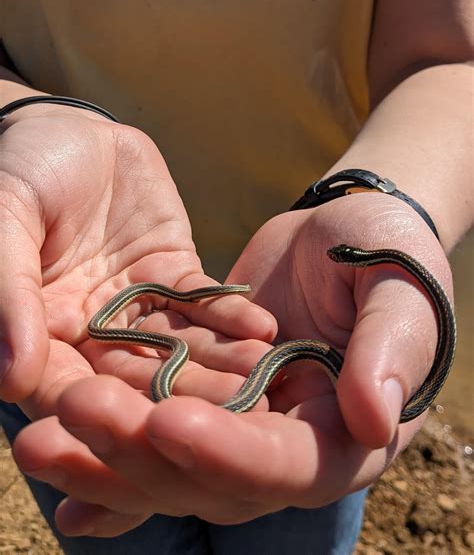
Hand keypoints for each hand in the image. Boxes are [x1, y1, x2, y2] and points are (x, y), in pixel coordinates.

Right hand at [0, 104, 275, 413]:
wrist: (68, 129)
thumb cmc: (20, 169)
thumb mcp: (6, 219)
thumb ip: (8, 294)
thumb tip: (10, 380)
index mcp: (37, 331)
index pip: (65, 387)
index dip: (102, 411)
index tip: (146, 431)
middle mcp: (87, 330)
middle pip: (132, 377)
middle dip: (180, 397)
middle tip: (228, 417)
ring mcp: (134, 302)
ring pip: (175, 345)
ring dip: (217, 362)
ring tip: (260, 375)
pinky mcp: (170, 271)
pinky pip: (200, 299)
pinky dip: (229, 314)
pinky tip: (263, 328)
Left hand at [12, 192, 451, 535]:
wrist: (353, 225)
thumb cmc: (395, 251)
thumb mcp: (401, 288)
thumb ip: (391, 349)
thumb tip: (371, 419)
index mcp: (345, 434)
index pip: (285, 463)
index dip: (227, 450)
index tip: (168, 420)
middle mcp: (288, 446)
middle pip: (208, 474)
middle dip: (137, 451)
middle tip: (69, 415)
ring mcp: (242, 424)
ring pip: (167, 458)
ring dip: (104, 451)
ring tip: (35, 436)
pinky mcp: (206, 394)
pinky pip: (152, 420)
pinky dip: (106, 439)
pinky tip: (48, 444)